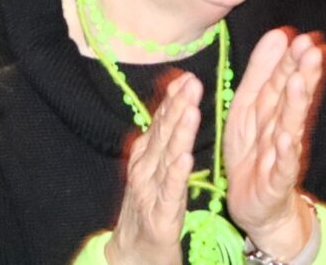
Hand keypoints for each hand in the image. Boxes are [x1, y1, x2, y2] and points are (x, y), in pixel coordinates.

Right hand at [105, 70, 199, 264]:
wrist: (133, 257)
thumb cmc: (148, 216)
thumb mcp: (154, 176)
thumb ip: (162, 147)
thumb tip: (172, 114)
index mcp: (146, 159)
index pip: (160, 124)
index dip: (173, 101)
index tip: (186, 78)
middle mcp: (145, 170)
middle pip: (163, 134)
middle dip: (178, 107)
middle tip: (192, 83)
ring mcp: (150, 192)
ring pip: (167, 158)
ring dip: (179, 133)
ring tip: (191, 110)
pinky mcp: (160, 217)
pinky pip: (170, 192)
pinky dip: (176, 173)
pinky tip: (185, 157)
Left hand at [223, 27, 324, 261]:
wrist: (258, 205)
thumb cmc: (254, 150)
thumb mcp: (249, 106)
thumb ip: (263, 72)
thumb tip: (279, 34)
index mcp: (272, 110)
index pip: (283, 79)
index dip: (293, 58)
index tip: (305, 35)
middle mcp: (281, 129)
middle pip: (290, 99)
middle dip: (301, 74)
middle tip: (311, 49)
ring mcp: (281, 155)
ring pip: (288, 126)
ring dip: (294, 105)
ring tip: (298, 82)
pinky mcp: (275, 181)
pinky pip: (281, 166)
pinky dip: (285, 153)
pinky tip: (288, 138)